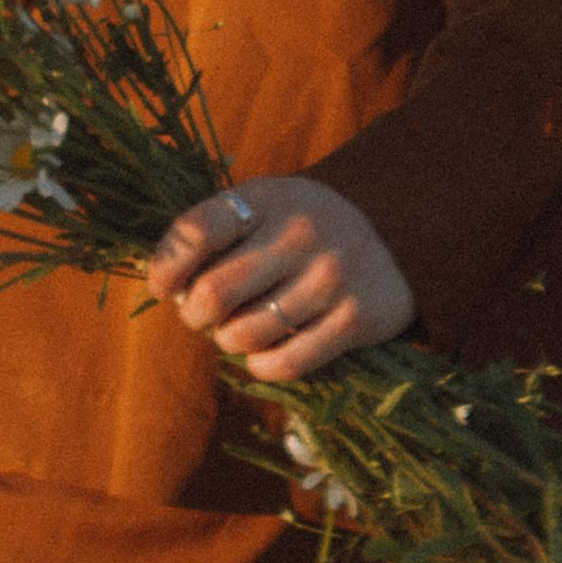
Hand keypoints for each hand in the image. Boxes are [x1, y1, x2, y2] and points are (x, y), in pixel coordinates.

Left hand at [145, 175, 413, 383]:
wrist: (399, 234)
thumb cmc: (307, 224)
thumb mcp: (266, 204)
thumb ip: (216, 230)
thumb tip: (164, 284)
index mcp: (268, 197)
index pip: (196, 231)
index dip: (165, 266)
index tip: (162, 286)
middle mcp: (299, 233)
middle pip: (213, 294)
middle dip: (193, 314)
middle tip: (200, 314)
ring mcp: (330, 277)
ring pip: (244, 334)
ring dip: (227, 340)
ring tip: (236, 328)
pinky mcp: (354, 320)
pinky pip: (284, 363)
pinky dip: (260, 365)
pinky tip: (261, 353)